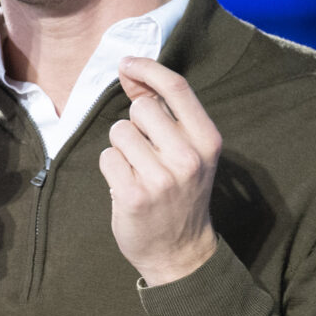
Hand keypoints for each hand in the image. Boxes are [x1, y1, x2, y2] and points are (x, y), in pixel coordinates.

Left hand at [101, 57, 221, 286]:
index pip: (177, 88)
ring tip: (138, 172)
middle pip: (141, 109)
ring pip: (119, 132)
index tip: (127, 63)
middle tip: (146, 153)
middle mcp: (189, 157)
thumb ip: (163, 112)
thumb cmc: (181, 194)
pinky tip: (127, 186)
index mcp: (208, 141)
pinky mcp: (134, 195)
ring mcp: (161, 178)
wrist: (181, 252)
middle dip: (134, 124)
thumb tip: (131, 72)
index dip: (148, 68)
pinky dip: (112, 169)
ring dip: (122, 149)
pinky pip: (107, 158)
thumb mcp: (189, 152)